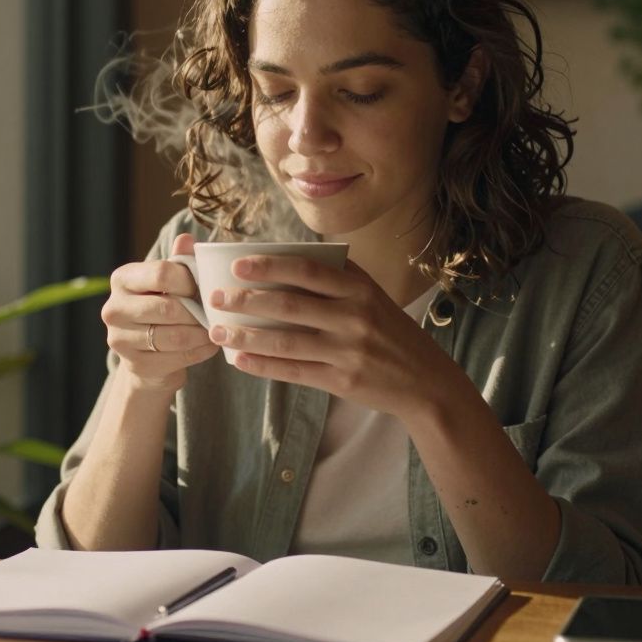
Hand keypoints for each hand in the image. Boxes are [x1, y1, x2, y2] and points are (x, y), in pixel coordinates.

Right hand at [103, 233, 219, 391]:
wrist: (148, 355)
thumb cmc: (162, 308)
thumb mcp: (169, 283)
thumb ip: (179, 262)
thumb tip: (187, 238)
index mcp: (122, 279)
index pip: (161, 273)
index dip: (189, 281)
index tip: (201, 288)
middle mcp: (114, 308)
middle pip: (169, 308)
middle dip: (198, 312)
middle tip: (214, 313)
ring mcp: (120, 339)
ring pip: (175, 336)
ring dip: (202, 334)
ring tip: (215, 329)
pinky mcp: (135, 365)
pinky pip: (178, 357)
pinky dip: (200, 351)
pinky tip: (209, 345)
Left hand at [206, 254, 464, 421]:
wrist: (426, 382)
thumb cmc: (391, 332)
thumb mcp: (373, 296)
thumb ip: (337, 278)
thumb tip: (286, 259)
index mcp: (361, 289)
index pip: (308, 271)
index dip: (270, 266)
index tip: (238, 263)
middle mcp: (355, 317)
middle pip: (290, 305)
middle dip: (247, 300)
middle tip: (215, 297)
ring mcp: (349, 351)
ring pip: (286, 342)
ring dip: (246, 336)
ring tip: (217, 331)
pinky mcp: (342, 381)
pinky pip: (294, 372)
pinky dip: (263, 366)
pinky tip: (239, 360)